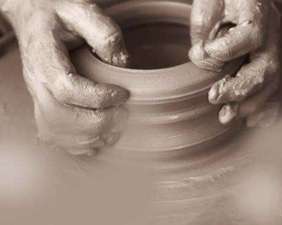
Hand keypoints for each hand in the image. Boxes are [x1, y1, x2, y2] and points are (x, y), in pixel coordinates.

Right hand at [1, 0, 129, 154]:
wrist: (34, 18)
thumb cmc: (57, 14)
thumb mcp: (82, 10)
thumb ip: (105, 34)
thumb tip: (121, 66)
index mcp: (44, 57)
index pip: (67, 87)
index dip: (98, 97)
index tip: (122, 95)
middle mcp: (37, 81)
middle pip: (60, 117)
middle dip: (97, 122)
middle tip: (123, 116)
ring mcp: (38, 96)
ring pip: (55, 132)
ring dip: (88, 136)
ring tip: (114, 129)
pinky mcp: (44, 105)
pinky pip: (54, 136)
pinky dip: (77, 143)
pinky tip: (97, 137)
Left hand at [189, 0, 279, 124]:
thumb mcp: (207, 4)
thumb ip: (204, 28)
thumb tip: (203, 58)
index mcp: (256, 12)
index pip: (250, 36)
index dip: (225, 51)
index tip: (201, 55)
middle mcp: (269, 32)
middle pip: (265, 67)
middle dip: (239, 88)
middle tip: (214, 97)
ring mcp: (270, 48)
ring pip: (269, 81)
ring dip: (247, 103)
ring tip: (226, 115)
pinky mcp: (264, 59)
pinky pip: (268, 85)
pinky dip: (258, 104)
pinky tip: (247, 117)